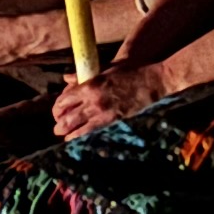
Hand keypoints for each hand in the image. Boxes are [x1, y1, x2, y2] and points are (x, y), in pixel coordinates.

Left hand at [49, 57, 168, 137]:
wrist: (156, 82)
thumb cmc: (132, 73)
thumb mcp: (106, 70)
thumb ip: (83, 76)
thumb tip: (66, 78)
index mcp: (89, 86)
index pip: (62, 102)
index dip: (57, 110)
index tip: (58, 113)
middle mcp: (93, 102)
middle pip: (66, 120)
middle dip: (59, 126)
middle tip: (58, 129)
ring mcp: (105, 115)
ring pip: (77, 132)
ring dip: (69, 137)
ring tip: (67, 138)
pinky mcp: (116, 124)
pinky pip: (95, 137)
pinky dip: (86, 141)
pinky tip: (84, 144)